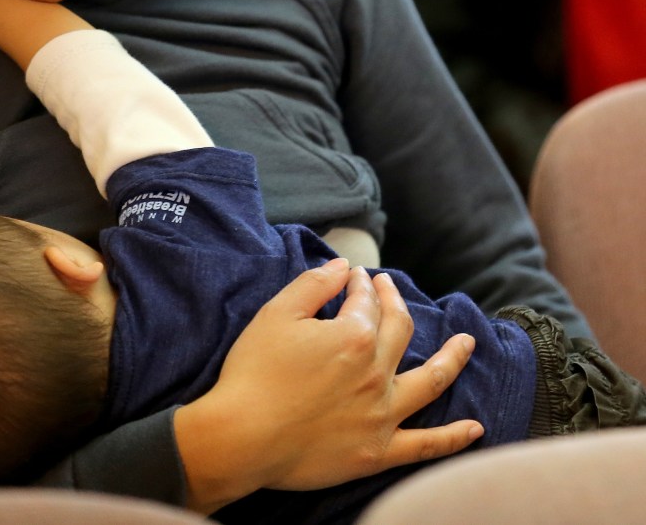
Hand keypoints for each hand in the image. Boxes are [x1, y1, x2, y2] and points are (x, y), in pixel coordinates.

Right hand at [174, 261, 481, 513]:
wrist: (242, 437)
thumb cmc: (254, 371)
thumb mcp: (277, 314)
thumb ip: (313, 284)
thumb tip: (342, 265)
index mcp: (353, 336)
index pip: (365, 301)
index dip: (360, 284)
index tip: (354, 275)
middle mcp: (376, 372)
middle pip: (400, 328)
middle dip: (395, 301)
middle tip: (389, 287)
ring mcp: (382, 414)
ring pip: (430, 381)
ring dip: (452, 359)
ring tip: (468, 343)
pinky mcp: (379, 452)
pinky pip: (426, 445)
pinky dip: (455, 438)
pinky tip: (476, 428)